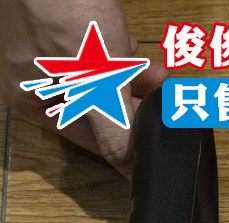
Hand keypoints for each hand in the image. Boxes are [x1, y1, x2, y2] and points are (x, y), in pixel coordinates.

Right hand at [0, 1, 167, 177]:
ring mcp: (55, 52)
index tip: (154, 150)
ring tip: (162, 80)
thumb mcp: (95, 82)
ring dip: (139, 83)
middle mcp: (40, 80)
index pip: (91, 141)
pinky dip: (127, 58)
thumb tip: (129, 170)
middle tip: (164, 107)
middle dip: (136, 107)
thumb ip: (115, 130)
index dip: (125, 146)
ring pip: (107, 82)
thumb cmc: (64, 14)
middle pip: (101, 110)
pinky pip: (105, 55)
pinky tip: (146, 60)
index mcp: (35, 101)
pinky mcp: (72, 28)